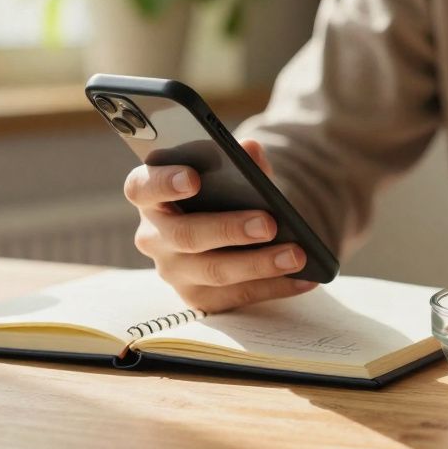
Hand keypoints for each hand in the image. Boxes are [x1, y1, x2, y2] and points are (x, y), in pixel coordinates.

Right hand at [123, 138, 314, 311]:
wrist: (228, 233)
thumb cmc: (222, 195)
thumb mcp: (231, 176)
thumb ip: (240, 162)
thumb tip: (251, 150)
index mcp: (151, 196)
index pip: (142, 187)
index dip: (164, 183)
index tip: (193, 178)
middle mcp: (154, 236)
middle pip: (186, 235)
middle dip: (229, 229)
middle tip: (269, 223)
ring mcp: (173, 271)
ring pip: (215, 271)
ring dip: (260, 263)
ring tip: (297, 254)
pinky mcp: (198, 298)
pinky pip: (237, 296)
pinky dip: (275, 287)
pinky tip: (305, 278)